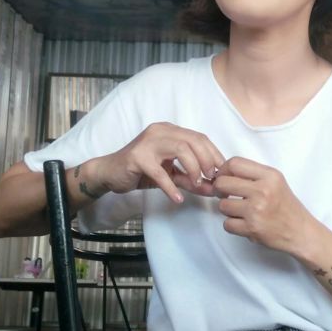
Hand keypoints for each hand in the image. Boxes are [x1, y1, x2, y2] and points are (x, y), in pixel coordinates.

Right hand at [92, 123, 224, 203]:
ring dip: (193, 169)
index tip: (221, 172)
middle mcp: (161, 131)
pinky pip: (160, 172)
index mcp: (170, 131)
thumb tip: (213, 189)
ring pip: (181, 149)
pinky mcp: (137, 157)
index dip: (214, 154)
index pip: (200, 138)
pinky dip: (171, 187)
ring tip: (197, 185)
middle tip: (211, 178)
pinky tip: (177, 199)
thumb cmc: (142, 172)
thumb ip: (191, 180)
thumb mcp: (171, 175)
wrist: (110, 173)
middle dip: (207, 161)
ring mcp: (148, 142)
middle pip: (194, 141)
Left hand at [213, 157, 316, 255]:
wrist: (300, 232)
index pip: (234, 163)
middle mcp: (263, 191)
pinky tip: (244, 223)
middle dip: (219, 190)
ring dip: (227, 210)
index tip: (224, 177)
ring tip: (240, 211)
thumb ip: (253, 174)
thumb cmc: (286, 207)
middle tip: (225, 195)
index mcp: (270, 176)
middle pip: (223, 183)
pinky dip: (232, 225)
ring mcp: (256, 210)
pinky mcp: (252, 228)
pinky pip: (227, 224)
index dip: (223, 170)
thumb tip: (223, 173)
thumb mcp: (276, 182)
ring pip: (222, 205)